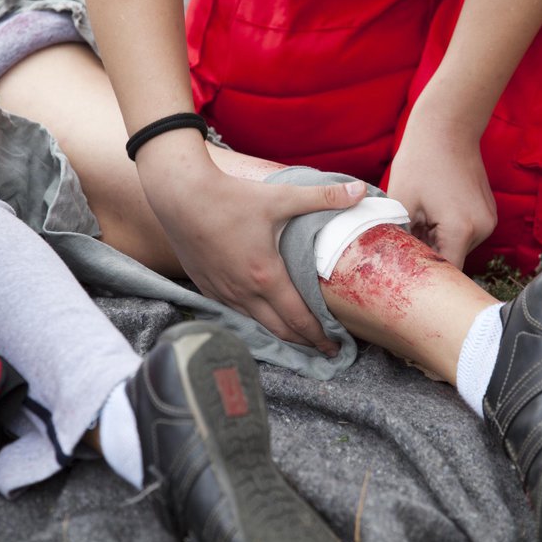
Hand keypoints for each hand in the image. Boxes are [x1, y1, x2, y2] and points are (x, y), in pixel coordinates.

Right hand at [139, 142, 365, 355]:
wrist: (180, 195)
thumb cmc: (230, 197)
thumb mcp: (281, 197)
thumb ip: (322, 197)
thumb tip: (361, 191)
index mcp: (265, 276)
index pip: (298, 318)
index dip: (319, 336)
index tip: (335, 348)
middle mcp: (243, 292)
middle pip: (278, 330)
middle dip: (303, 342)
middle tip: (322, 349)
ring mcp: (221, 291)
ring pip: (254, 324)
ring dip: (277, 334)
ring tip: (296, 337)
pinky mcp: (205, 285)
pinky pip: (232, 312)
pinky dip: (252, 320)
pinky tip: (260, 317)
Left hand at [386, 113, 496, 267]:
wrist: (448, 126)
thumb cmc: (420, 160)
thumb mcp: (401, 202)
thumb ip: (399, 238)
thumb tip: (391, 263)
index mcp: (461, 229)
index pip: (445, 272)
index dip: (424, 279)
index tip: (404, 282)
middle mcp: (482, 229)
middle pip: (451, 260)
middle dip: (426, 257)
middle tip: (401, 247)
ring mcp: (488, 221)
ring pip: (457, 247)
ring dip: (435, 242)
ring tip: (416, 221)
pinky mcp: (487, 213)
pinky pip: (464, 233)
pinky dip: (446, 231)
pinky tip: (430, 212)